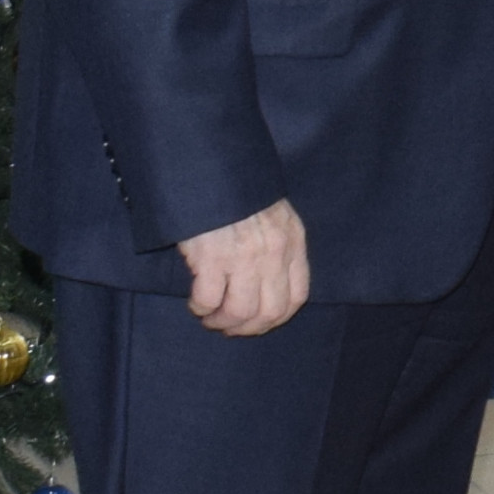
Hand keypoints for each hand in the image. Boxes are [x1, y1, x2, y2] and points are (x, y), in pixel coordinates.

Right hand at [175, 202, 309, 335]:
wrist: (209, 165)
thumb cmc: (238, 190)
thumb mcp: (274, 212)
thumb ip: (279, 245)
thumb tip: (268, 285)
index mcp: (292, 241)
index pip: (297, 296)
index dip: (277, 318)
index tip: (259, 322)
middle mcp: (273, 252)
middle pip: (269, 312)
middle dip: (248, 328)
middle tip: (229, 326)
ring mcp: (243, 256)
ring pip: (239, 312)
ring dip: (222, 322)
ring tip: (210, 317)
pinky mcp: (212, 257)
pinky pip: (208, 300)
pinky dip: (201, 308)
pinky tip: (196, 303)